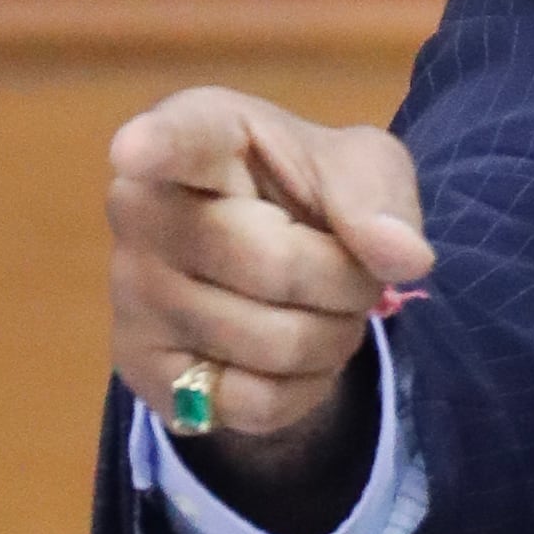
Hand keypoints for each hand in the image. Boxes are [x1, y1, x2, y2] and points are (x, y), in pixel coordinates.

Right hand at [106, 87, 434, 469]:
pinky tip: (293, 355)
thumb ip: (379, 197)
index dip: (159, 145)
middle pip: (274, 265)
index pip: (178, 139)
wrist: (277, 260)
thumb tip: (403, 258)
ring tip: (322, 307)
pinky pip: (255, 404)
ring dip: (334, 335)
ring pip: (273, 344)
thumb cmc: (309, 189)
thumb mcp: (361, 167)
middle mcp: (141, 208)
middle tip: (349, 270)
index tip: (136, 148)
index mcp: (198, 130)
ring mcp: (130, 295)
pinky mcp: (140, 371)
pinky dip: (306, 388)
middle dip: (347, 280)